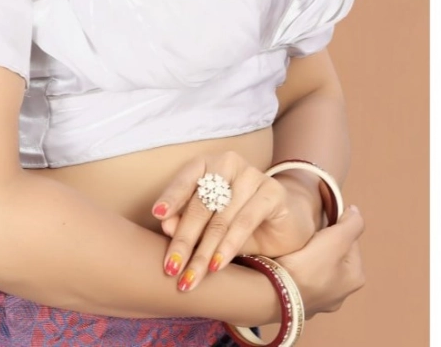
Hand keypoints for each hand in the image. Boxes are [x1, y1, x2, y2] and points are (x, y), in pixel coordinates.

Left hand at [150, 152, 320, 292]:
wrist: (283, 223)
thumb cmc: (237, 222)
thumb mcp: (209, 225)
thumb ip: (187, 222)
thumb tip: (165, 224)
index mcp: (207, 164)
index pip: (185, 180)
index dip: (171, 198)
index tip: (157, 216)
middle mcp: (228, 163)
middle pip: (201, 203)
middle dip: (184, 239)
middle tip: (171, 267)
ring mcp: (252, 174)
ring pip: (221, 216)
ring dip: (204, 251)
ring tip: (192, 276)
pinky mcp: (272, 191)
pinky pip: (245, 221)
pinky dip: (229, 246)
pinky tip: (217, 265)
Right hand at [275, 205, 366, 317]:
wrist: (277, 293)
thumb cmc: (310, 265)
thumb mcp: (336, 238)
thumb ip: (352, 223)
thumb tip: (355, 211)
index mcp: (355, 277)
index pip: (350, 240)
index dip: (336, 225)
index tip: (319, 222)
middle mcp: (342, 293)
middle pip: (334, 253)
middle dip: (323, 242)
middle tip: (307, 234)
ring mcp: (321, 301)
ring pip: (318, 266)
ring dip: (310, 255)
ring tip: (295, 246)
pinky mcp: (300, 302)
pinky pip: (302, 277)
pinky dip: (297, 268)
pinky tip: (288, 262)